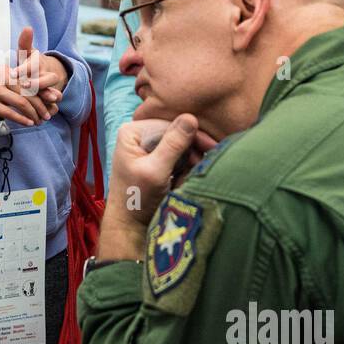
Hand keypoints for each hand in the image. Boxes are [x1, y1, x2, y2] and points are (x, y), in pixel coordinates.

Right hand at [0, 61, 50, 125]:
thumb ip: (6, 82)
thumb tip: (22, 90)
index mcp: (3, 70)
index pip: (28, 80)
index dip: (42, 90)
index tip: (52, 100)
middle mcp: (0, 77)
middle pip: (28, 90)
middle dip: (42, 103)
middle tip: (49, 113)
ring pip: (21, 101)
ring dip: (34, 112)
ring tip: (41, 120)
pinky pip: (9, 112)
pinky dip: (22, 118)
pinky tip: (29, 124)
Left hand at [13, 26, 66, 118]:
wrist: (48, 74)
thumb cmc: (31, 64)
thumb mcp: (28, 53)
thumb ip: (25, 42)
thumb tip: (28, 27)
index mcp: (40, 63)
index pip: (33, 64)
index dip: (24, 69)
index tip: (14, 73)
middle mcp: (48, 75)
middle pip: (48, 79)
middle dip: (37, 84)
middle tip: (26, 87)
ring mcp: (52, 88)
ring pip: (54, 93)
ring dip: (48, 98)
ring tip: (42, 103)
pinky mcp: (53, 100)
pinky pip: (54, 106)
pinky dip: (49, 111)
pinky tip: (40, 118)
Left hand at [107, 113, 200, 227]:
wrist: (130, 225)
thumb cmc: (137, 199)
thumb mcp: (156, 171)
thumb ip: (173, 145)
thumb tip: (191, 117)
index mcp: (132, 132)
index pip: (170, 124)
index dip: (193, 135)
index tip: (212, 147)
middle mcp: (138, 135)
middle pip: (176, 134)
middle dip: (190, 151)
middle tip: (202, 165)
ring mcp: (146, 147)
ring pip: (179, 147)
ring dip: (188, 162)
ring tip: (186, 178)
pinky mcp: (154, 160)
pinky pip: (177, 157)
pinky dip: (183, 168)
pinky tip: (181, 180)